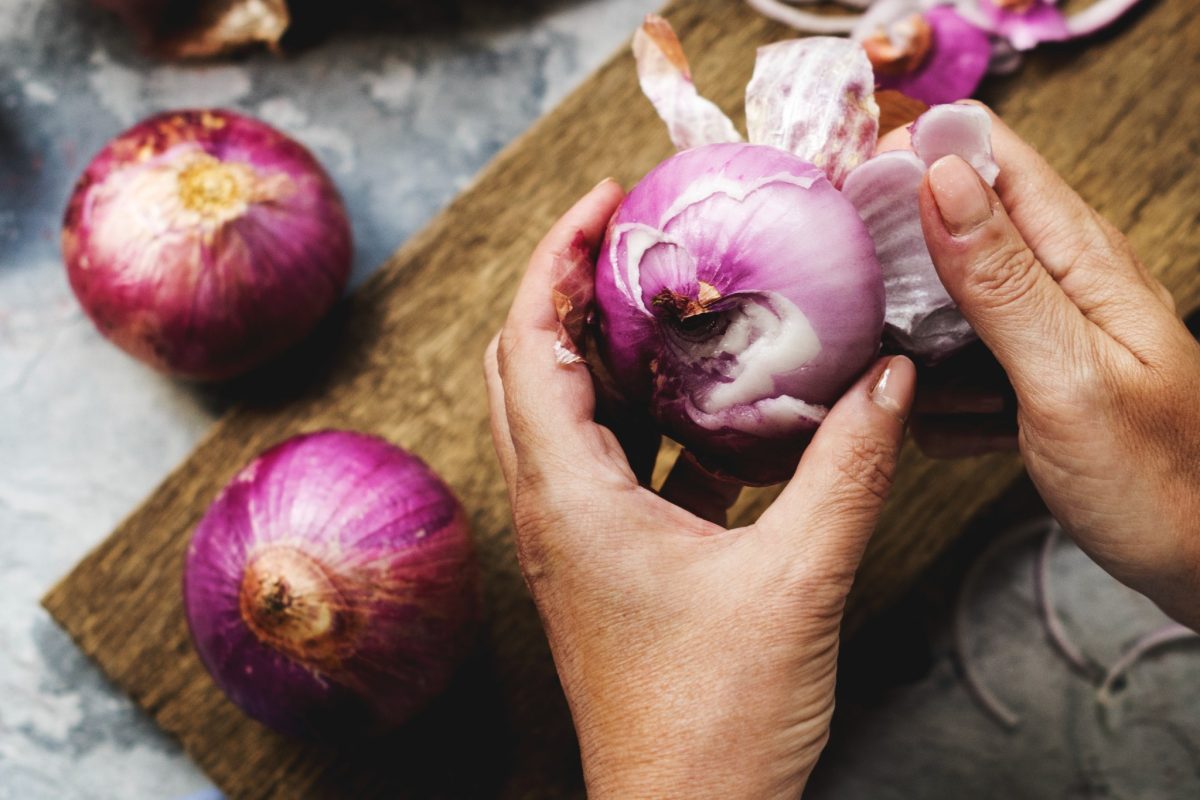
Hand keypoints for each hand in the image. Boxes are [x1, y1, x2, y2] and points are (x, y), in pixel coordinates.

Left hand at [484, 180, 916, 797]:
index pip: (529, 342)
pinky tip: (711, 408)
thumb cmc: (716, 718)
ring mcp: (574, 540)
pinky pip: (607, 465)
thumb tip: (887, 379)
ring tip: (671, 301)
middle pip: (527, 366)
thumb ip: (846, 471)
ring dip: (603, 352)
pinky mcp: (606, 566)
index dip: (555, 256)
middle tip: (634, 238)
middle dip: (567, 290)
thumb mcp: (798, 580)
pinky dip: (643, 417)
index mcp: (570, 497)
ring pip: (563, 414)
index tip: (606, 200)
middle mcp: (553, 509)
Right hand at [914, 104, 1199, 627]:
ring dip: (923, 347)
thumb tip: (940, 177)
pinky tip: (974, 430)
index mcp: (1077, 255)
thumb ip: (1000, 279)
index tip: (853, 199)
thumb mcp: (1067, 375)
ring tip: (949, 396)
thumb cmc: (1158, 479)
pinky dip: (945, 396)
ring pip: (941, 301)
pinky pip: (952, 362)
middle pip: (952, 222)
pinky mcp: (1025, 375)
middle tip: (887, 323)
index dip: (915, 156)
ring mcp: (1040, 328)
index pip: (987, 152)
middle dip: (904, 265)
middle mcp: (1058, 278)